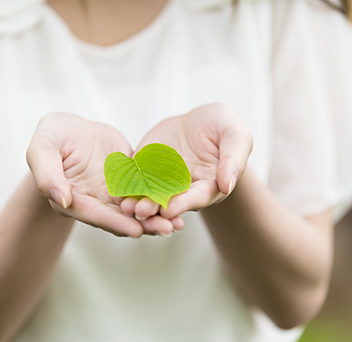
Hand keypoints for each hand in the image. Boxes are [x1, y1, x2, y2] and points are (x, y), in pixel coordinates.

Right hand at [27, 113, 182, 237]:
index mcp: (72, 198)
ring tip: (178, 223)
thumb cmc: (53, 136)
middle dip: (143, 225)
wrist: (73, 128)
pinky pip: (145, 190)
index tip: (135, 230)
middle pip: (119, 217)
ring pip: (136, 208)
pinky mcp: (128, 180)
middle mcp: (95, 201)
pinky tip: (179, 200)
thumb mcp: (42, 148)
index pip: (94, 214)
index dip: (113, 222)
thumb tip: (62, 200)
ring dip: (156, 217)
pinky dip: (159, 197)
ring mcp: (113, 192)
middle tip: (166, 229)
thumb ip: (47, 174)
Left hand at [121, 103, 252, 219]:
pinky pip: (135, 177)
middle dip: (155, 208)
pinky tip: (115, 187)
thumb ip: (234, 160)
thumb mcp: (236, 136)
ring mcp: (163, 180)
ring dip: (138, 202)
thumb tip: (228, 186)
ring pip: (150, 194)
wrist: (199, 119)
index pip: (197, 197)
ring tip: (126, 206)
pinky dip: (126, 184)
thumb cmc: (223, 127)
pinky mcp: (146, 169)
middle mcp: (184, 189)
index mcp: (209, 186)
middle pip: (170, 202)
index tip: (171, 209)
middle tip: (141, 212)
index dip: (184, 203)